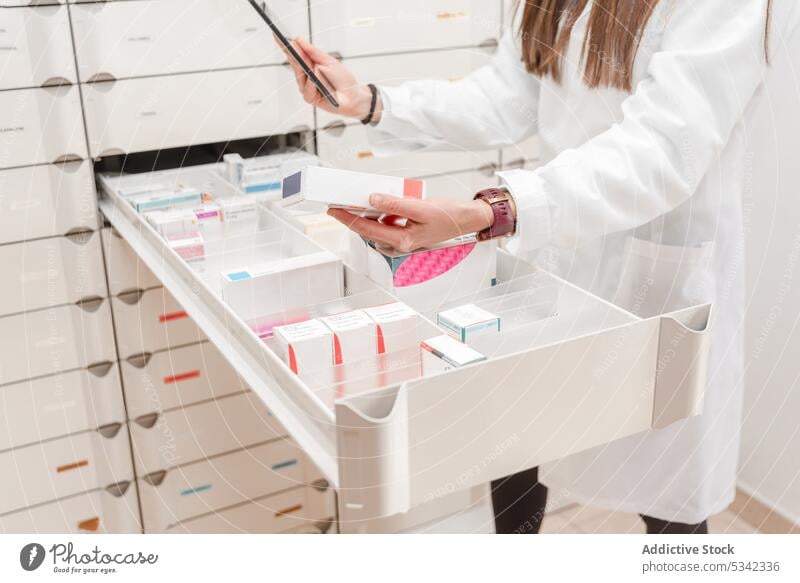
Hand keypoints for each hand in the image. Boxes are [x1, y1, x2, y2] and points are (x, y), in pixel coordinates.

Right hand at [279, 37, 379, 120]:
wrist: (353, 96)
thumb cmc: (342, 79)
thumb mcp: (329, 61)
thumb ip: (313, 51)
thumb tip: (298, 39)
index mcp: (310, 65)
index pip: (295, 54)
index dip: (285, 46)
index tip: (277, 36)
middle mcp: (306, 76)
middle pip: (295, 65)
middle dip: (293, 55)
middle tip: (289, 46)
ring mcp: (306, 87)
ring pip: (300, 78)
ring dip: (307, 71)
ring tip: (313, 66)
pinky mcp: (310, 98)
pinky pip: (307, 90)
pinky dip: (312, 84)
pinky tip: (315, 80)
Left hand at [327, 194, 494, 252]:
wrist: (466, 218)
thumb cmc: (448, 215)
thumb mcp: (421, 207)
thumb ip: (396, 204)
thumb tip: (373, 199)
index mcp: (403, 240)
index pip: (367, 229)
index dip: (348, 219)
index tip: (334, 210)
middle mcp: (401, 243)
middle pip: (368, 230)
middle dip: (351, 218)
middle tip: (335, 206)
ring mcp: (403, 238)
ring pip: (377, 227)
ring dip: (364, 216)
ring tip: (352, 202)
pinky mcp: (407, 232)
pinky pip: (387, 223)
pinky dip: (380, 213)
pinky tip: (378, 203)